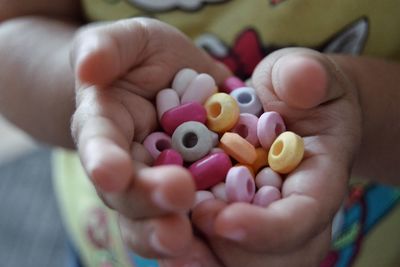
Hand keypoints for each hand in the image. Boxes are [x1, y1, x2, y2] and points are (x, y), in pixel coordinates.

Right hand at [70, 17, 229, 258]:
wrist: (171, 77)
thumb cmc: (142, 56)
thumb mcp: (127, 40)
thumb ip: (105, 48)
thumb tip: (89, 69)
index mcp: (103, 126)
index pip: (98, 143)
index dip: (103, 159)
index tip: (111, 173)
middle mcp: (127, 162)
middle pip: (129, 190)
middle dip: (148, 201)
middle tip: (173, 206)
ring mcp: (159, 179)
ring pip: (156, 213)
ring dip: (167, 231)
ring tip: (186, 240)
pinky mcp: (195, 185)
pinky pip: (197, 210)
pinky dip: (205, 227)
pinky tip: (221, 235)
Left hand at [162, 48, 361, 266]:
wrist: (289, 106)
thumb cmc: (297, 89)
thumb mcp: (305, 73)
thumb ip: (305, 75)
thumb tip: (301, 79)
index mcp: (318, 181)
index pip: (303, 218)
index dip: (268, 229)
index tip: (224, 220)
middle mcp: (290, 211)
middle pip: (273, 258)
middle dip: (229, 253)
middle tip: (184, 233)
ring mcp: (261, 217)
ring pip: (240, 259)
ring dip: (203, 258)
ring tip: (167, 247)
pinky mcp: (231, 211)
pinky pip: (214, 243)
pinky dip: (188, 246)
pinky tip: (158, 230)